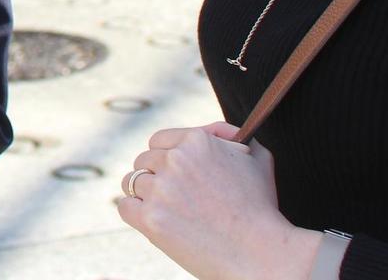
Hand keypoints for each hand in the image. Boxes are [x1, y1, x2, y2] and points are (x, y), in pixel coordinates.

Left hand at [116, 123, 320, 279]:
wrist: (262, 255)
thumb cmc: (262, 210)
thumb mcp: (257, 159)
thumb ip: (231, 138)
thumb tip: (213, 132)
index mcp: (197, 141)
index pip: (159, 140)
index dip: (166, 157)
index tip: (173, 172)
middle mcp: (175, 160)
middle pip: (144, 161)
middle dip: (156, 176)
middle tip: (174, 196)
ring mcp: (160, 190)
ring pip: (132, 182)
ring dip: (144, 194)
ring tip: (167, 210)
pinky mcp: (150, 219)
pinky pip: (125, 207)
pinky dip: (135, 213)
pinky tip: (153, 221)